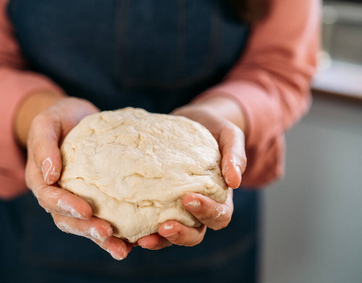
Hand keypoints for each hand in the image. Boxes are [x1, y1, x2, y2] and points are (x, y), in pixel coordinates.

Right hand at [25, 97, 131, 259]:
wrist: (76, 117)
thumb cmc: (60, 117)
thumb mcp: (46, 122)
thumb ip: (43, 145)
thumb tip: (49, 174)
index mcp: (41, 178)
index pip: (49, 197)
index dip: (66, 205)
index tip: (86, 210)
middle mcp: (57, 193)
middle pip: (66, 219)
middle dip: (86, 229)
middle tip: (107, 233)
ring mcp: (75, 198)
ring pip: (84, 224)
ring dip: (101, 238)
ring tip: (122, 248)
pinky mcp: (95, 198)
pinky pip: (102, 217)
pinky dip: (115, 232)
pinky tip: (133, 241)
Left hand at [137, 102, 245, 249]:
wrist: (190, 122)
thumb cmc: (212, 129)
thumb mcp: (228, 135)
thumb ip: (235, 154)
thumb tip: (236, 181)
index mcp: (219, 197)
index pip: (219, 215)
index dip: (206, 212)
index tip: (188, 199)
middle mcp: (198, 209)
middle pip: (195, 234)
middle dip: (180, 234)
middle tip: (164, 227)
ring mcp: (176, 209)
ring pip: (171, 235)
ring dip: (159, 240)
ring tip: (142, 239)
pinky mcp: (156, 203)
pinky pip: (149, 223)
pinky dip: (140, 231)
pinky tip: (126, 231)